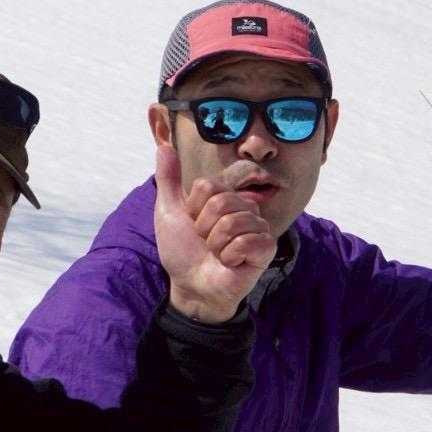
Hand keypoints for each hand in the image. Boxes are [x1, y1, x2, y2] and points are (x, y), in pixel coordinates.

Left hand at [154, 145, 277, 323]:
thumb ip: (168, 178)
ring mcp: (257, 226)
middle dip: (205, 228)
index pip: (208, 186)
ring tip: (218, 253)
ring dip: (216, 244)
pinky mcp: (267, 246)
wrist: (191, 285)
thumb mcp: (168, 211)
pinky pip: (248, 240)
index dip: (194, 209)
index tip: (194, 223)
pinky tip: (231, 263)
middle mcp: (242, 206)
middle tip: (206, 243)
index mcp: (222, 195)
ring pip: (233, 221)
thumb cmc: (182, 250)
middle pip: (221, 201)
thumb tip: (164, 146)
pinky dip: (231, 255)